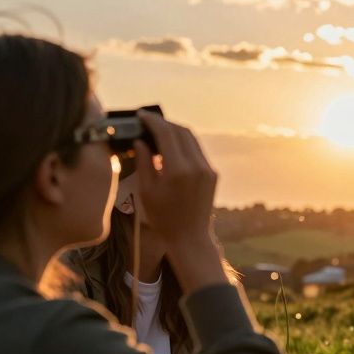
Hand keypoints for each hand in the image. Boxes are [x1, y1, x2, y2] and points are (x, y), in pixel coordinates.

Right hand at [133, 111, 217, 249]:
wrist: (190, 237)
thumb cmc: (163, 218)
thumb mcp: (146, 191)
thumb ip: (143, 162)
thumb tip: (140, 141)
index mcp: (178, 171)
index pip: (167, 133)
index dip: (153, 121)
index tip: (141, 116)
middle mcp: (197, 166)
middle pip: (181, 131)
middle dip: (164, 123)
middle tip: (148, 122)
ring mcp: (207, 169)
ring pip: (192, 138)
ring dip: (175, 131)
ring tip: (157, 132)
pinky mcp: (212, 173)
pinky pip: (197, 150)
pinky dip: (183, 143)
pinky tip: (170, 147)